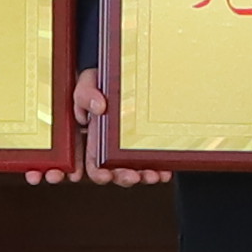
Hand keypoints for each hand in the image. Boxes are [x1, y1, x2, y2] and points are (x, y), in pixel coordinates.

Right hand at [65, 69, 162, 189]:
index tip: (105, 176)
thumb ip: (86, 95)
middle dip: (124, 178)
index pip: (93, 164)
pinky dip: (160, 167)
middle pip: (116, 171)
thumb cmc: (99, 83)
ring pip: (136, 169)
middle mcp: (112, 147)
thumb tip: (99, 107)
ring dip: (144, 176)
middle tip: (133, 177)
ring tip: (152, 175)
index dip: (98, 173)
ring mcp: (131, 146)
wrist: (120, 73)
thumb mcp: (87, 84)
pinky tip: (165, 169)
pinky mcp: (147, 141)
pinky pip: (154, 159)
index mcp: (94, 139)